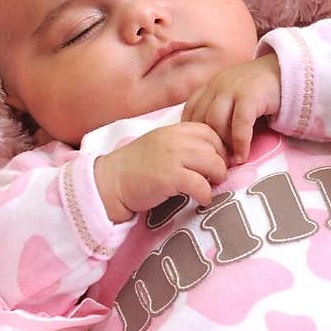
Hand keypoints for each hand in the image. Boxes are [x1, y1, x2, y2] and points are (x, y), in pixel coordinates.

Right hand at [94, 123, 228, 222]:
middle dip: (220, 165)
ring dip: (217, 179)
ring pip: (213, 164)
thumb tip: (211, 156)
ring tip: (210, 188)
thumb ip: (182, 145)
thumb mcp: (160, 146)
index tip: (216, 163)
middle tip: (215, 179)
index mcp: (173, 130)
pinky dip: (206, 195)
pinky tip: (202, 200)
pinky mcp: (170, 177)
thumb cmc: (135, 167)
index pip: (209, 132)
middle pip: (215, 148)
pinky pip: (201, 185)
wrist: (110, 182)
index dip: (219, 148)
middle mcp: (175, 139)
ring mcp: (173, 157)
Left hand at [181, 53, 281, 163]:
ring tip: (228, 162)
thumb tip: (208, 143)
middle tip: (214, 163)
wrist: (285, 71)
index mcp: (210, 87)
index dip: (191, 134)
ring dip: (221, 145)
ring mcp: (233, 89)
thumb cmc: (258, 90)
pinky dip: (240, 143)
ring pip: (215, 121)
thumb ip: (221, 113)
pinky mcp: (250, 95)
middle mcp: (217, 86)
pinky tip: (242, 157)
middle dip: (206, 144)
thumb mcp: (233, 97)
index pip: (189, 111)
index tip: (198, 152)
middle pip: (200, 119)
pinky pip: (239, 124)